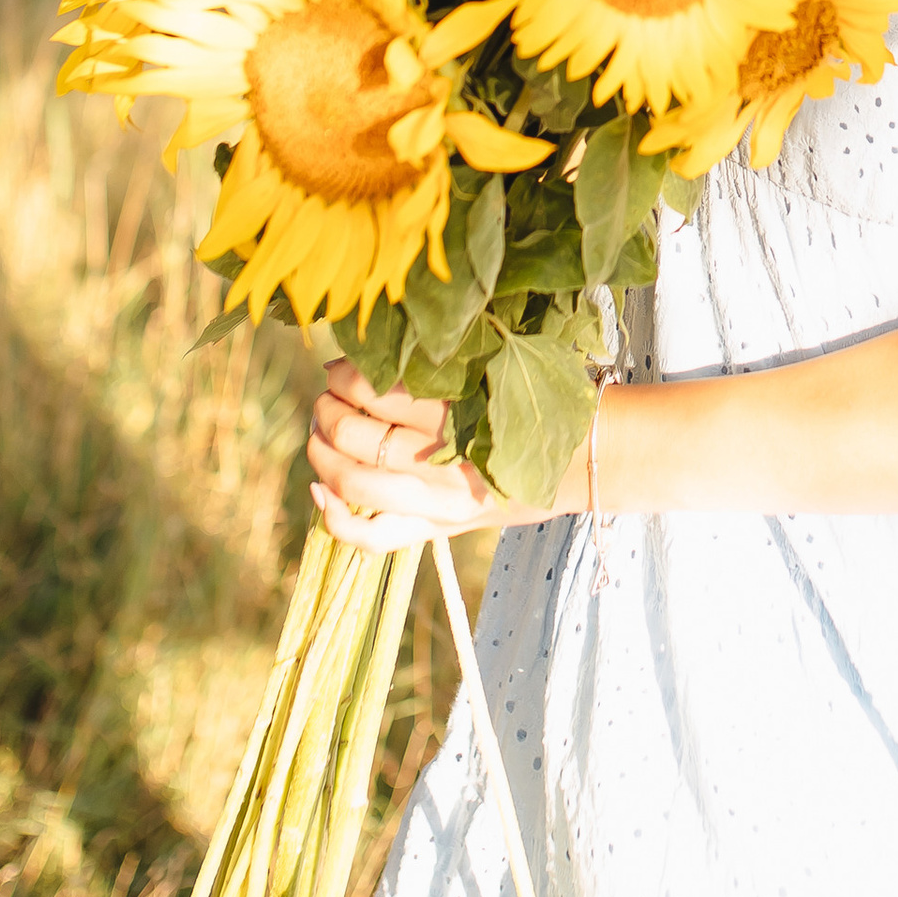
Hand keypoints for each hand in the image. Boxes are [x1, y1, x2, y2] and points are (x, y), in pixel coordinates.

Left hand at [307, 357, 513, 551]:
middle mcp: (443, 463)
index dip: (346, 378)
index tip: (340, 370)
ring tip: (320, 432)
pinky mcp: (432, 530)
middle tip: (327, 398)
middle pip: (356, 435)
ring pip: (353, 482)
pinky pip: (372, 538)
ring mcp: (435, 504)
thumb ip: (436, 371)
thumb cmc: (533, 411)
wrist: (578, 465)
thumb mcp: (492, 378)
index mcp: (458, 417)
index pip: (377, 393)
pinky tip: (320, 490)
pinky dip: (335, 518)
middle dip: (328, 410)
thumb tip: (363, 358)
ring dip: (322, 452)